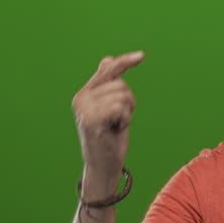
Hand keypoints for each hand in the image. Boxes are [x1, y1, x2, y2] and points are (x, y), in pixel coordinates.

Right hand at [71, 51, 143, 180]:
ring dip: (127, 113)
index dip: (125, 61)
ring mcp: (85, 109)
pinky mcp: (92, 119)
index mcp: (85, 94)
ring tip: (115, 126)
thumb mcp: (112, 109)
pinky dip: (125, 120)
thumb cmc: (109, 139)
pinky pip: (120, 107)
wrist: (103, 167)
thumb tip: (107, 59)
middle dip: (128, 102)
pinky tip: (115, 130)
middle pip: (120, 84)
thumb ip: (108, 86)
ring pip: (122, 96)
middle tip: (118, 120)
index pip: (108, 70)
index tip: (142, 55)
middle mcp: (81, 98)